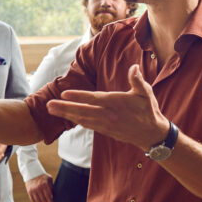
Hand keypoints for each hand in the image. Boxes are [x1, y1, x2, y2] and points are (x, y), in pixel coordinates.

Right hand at [25, 173, 53, 201]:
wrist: (32, 173)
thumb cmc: (43, 176)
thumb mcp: (49, 179)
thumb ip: (52, 186)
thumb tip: (55, 195)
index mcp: (45, 184)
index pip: (49, 195)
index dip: (51, 201)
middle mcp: (39, 187)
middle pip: (44, 199)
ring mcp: (33, 190)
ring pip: (38, 201)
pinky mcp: (29, 191)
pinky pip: (33, 200)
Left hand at [45, 64, 166, 149]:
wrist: (152, 134)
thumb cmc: (148, 110)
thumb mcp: (146, 93)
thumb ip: (138, 80)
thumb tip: (133, 67)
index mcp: (116, 103)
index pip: (94, 99)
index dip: (78, 97)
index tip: (64, 94)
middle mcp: (108, 115)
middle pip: (83, 111)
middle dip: (65, 108)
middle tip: (48, 105)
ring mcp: (106, 125)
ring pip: (82, 120)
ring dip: (66, 115)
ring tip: (51, 110)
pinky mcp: (106, 131)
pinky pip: (87, 125)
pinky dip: (76, 121)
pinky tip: (66, 117)